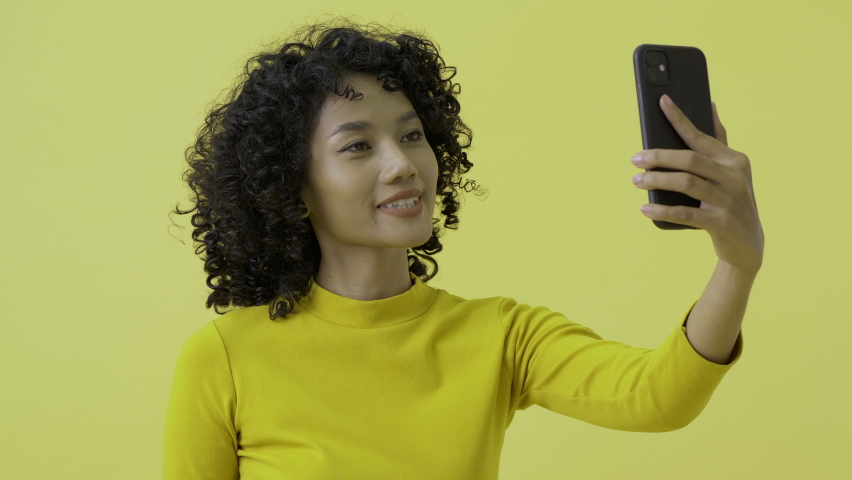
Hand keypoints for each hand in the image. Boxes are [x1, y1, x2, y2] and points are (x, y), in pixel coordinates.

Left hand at [630, 94, 763, 271]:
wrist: (748, 244)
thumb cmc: (731, 201)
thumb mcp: (731, 171)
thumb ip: (718, 142)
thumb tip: (710, 105)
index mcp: (734, 160)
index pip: (701, 136)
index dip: (680, 119)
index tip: (662, 102)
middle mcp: (734, 176)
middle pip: (690, 159)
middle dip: (658, 157)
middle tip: (635, 159)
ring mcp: (729, 200)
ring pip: (686, 184)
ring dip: (657, 181)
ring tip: (636, 181)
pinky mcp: (721, 223)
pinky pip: (686, 214)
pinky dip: (662, 210)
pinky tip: (645, 208)